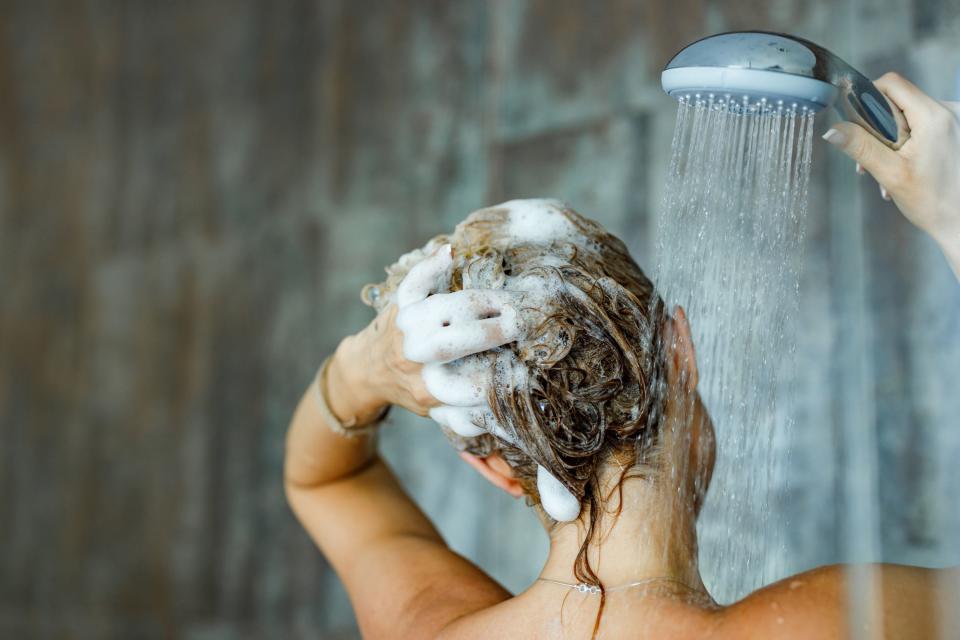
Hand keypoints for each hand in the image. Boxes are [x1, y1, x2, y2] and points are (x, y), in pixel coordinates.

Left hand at [328, 244, 526, 420]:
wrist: (368, 370)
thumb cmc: (415, 389)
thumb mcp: (441, 413)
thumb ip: (473, 419)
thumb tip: (513, 425)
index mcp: (431, 390)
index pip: (476, 383)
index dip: (506, 373)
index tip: (528, 365)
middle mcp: (416, 359)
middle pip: (459, 340)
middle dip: (494, 331)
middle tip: (521, 324)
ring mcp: (407, 328)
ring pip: (444, 308)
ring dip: (479, 302)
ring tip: (504, 303)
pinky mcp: (400, 304)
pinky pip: (414, 282)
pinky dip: (430, 266)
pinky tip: (449, 255)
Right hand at [822, 73, 959, 245]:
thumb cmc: (934, 202)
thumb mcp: (890, 173)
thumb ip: (860, 147)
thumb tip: (833, 129)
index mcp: (934, 116)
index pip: (891, 84)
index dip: (868, 97)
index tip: (857, 123)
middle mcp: (949, 111)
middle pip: (898, 101)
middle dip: (878, 128)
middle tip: (871, 160)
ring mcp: (954, 120)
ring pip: (908, 115)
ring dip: (890, 141)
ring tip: (886, 172)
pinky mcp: (954, 131)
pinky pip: (921, 126)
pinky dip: (906, 144)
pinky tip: (901, 169)